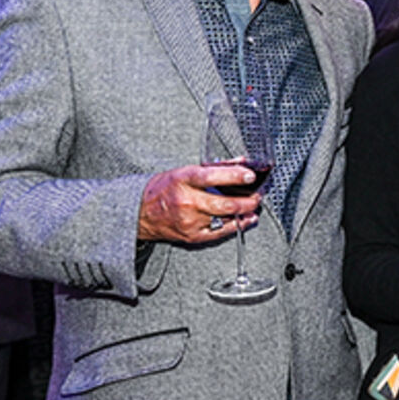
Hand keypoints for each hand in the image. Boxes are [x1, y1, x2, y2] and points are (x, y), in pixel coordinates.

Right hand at [137, 163, 260, 243]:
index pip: (211, 177)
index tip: (250, 175)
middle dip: (248, 200)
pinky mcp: (193, 236)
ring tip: (253, 206)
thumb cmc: (163, 189)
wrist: (140, 213)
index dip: (234, 176)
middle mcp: (187, 201)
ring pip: (226, 218)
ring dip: (245, 212)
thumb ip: (214, 168)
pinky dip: (237, 225)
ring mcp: (190, 221)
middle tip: (257, 195)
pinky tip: (245, 220)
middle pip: (224, 203)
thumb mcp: (184, 171)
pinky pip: (221, 232)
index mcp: (182, 180)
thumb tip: (241, 163)